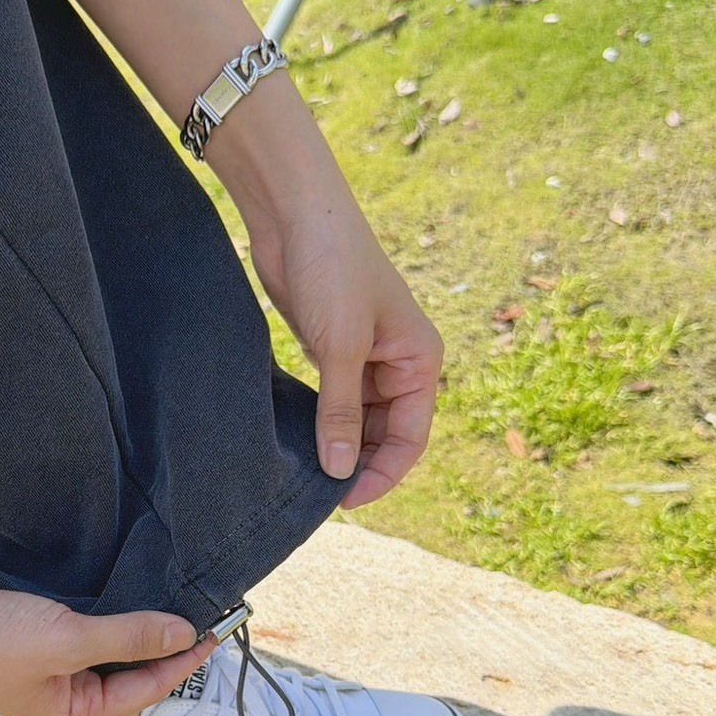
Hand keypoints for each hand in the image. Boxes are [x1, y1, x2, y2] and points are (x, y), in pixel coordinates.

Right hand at [0, 555, 215, 715]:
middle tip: (200, 609)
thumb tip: (183, 634)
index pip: (145, 691)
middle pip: (129, 671)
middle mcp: (64, 694)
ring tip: (172, 596)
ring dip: (136, 623)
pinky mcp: (38, 628)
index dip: (182, 661)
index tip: (214, 632)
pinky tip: (127, 587)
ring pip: (109, 645)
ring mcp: (50, 661)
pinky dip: (108, 608)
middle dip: (162, 643)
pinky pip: (86, 623)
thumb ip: (128, 636)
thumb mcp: (68, 640)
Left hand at [242, 161, 442, 510]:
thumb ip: (341, 410)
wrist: (296, 214)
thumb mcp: (340, 345)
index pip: (411, 438)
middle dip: (358, 462)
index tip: (345, 500)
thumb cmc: (332, 268)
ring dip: (336, 443)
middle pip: (385, 434)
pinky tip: (295, 439)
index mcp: (419, 360)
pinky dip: (319, 420)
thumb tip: (340, 470)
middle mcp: (398, 362)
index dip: (382, 473)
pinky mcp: (331, 347)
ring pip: (357, 419)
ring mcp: (364, 356)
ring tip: (303, 471)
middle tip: (318, 493)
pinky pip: (333, 398)